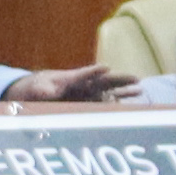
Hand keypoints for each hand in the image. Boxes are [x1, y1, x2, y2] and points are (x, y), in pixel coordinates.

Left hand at [7, 62, 131, 104]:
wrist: (36, 94)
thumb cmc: (36, 88)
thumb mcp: (35, 89)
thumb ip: (40, 90)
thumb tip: (44, 92)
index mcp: (70, 79)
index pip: (84, 74)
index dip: (94, 71)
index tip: (106, 68)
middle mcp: (83, 85)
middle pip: (104, 81)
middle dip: (120, 79)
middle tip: (136, 78)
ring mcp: (88, 95)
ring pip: (110, 92)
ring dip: (124, 91)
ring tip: (140, 89)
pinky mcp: (88, 104)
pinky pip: (105, 104)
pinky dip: (117, 104)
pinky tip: (130, 106)